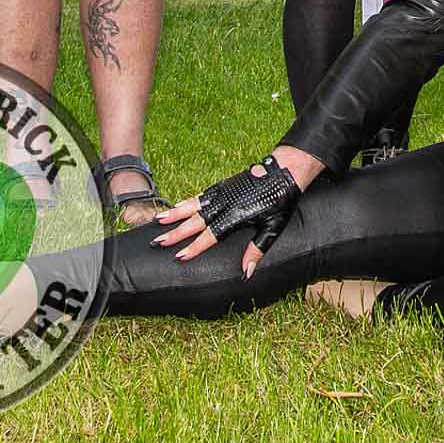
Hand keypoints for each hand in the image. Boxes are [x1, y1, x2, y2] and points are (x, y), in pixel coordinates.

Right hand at [152, 145, 322, 276]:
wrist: (286, 170)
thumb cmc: (281, 200)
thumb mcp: (273, 227)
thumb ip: (257, 250)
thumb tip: (246, 273)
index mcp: (235, 216)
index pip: (210, 235)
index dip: (194, 247)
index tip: (178, 256)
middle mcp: (225, 203)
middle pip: (196, 220)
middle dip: (176, 232)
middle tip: (157, 241)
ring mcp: (223, 192)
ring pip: (194, 205)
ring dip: (175, 213)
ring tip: (158, 220)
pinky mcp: (224, 184)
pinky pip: (201, 195)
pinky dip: (187, 201)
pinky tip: (177, 206)